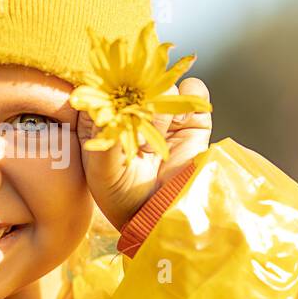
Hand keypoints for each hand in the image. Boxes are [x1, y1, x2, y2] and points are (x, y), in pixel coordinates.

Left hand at [76, 75, 211, 231]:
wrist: (164, 219)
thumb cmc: (124, 200)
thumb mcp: (105, 174)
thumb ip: (104, 143)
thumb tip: (103, 110)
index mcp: (105, 121)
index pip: (103, 89)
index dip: (106, 81)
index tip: (109, 81)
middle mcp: (133, 113)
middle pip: (136, 80)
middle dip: (138, 85)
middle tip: (137, 103)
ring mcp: (163, 115)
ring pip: (164, 84)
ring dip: (161, 99)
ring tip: (156, 129)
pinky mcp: (192, 120)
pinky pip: (194, 92)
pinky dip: (192, 93)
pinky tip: (183, 116)